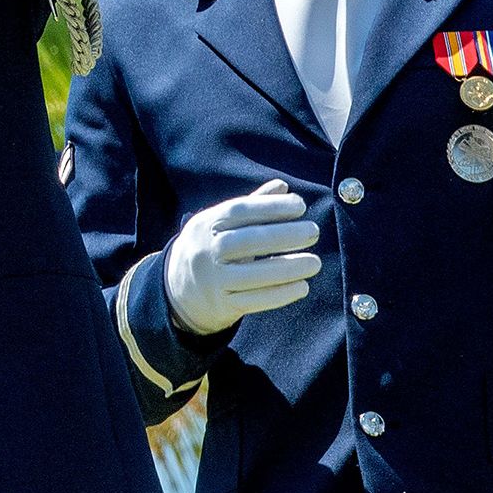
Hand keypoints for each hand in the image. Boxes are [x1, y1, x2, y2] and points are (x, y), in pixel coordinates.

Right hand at [165, 180, 320, 336]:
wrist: (177, 291)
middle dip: (282, 235)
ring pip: (252, 275)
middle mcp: (205, 251)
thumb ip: (251, 205)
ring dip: (287, 268)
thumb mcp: (220, 224)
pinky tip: (302, 286)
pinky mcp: (222, 305)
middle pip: (245, 242)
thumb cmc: (210, 249)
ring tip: (315, 262)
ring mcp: (212, 280)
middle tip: (313, 231)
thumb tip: (282, 186)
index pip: (238, 211)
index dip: (270, 207)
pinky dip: (280, 295)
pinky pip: (254, 301)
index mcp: (204, 225)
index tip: (300, 206)